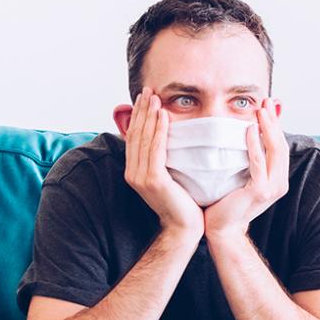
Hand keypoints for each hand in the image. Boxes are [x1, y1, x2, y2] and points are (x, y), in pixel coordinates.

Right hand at [121, 86, 204, 237]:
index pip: (135, 137)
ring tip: (155, 97)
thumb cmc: (182, 203)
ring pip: (144, 139)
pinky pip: (155, 150)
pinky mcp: (153, 180)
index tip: (145, 98)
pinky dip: (158, 130)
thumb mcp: (169, 176)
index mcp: (135, 172)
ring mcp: (141, 177)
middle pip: (136, 134)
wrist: (185, 228)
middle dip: (141, 110)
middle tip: (148, 90)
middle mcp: (133, 173)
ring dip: (149, 115)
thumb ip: (163, 159)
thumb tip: (167, 139)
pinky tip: (162, 115)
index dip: (138, 116)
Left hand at [203, 97, 287, 240]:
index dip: (275, 124)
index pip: (279, 145)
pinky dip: (254, 144)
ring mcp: (272, 188)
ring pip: (274, 150)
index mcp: (277, 179)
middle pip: (280, 145)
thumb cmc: (226, 202)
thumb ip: (247, 159)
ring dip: (267, 127)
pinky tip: (248, 129)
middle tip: (265, 100)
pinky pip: (258, 162)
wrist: (221, 229)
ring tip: (260, 109)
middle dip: (273, 121)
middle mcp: (279, 183)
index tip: (267, 104)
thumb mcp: (241, 176)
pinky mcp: (260, 191)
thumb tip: (246, 134)